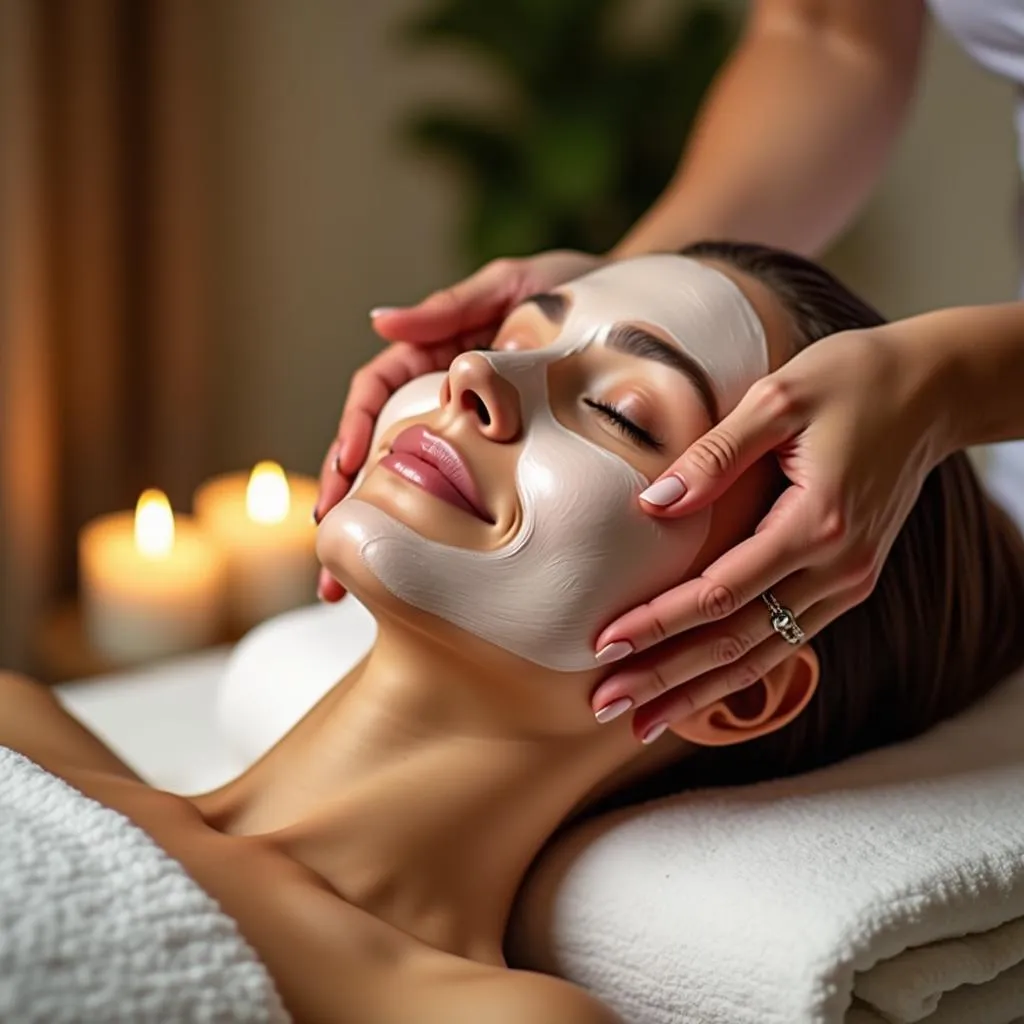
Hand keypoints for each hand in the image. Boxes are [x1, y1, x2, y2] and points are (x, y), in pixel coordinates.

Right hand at [316, 250, 603, 600]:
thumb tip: (378, 320)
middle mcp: (440, 395)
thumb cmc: (570, 293)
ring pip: (405, 480)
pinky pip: (455, 495)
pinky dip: (428, 531)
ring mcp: (466, 429)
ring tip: (339, 585)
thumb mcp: (511, 288)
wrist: (636, 318)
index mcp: (434, 353)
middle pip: (375, 447)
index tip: (348, 465)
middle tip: (323, 544)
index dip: (354, 427)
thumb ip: (450, 310)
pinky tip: (410, 569)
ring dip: (371, 526)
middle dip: (345, 494)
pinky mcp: (497, 459)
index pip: (376, 392)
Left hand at [589, 322, 951, 740]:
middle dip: (667, 677)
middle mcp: (838, 568)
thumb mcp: (779, 398)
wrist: (933, 392)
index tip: (604, 644)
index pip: (721, 592)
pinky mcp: (847, 582)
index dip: (659, 623)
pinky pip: (785, 640)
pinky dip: (739, 672)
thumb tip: (652, 505)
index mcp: (818, 523)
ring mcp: (847, 582)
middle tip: (606, 705)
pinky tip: (700, 689)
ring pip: (762, 654)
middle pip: (737, 641)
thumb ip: (714, 454)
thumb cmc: (852, 381)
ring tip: (642, 723)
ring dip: (698, 690)